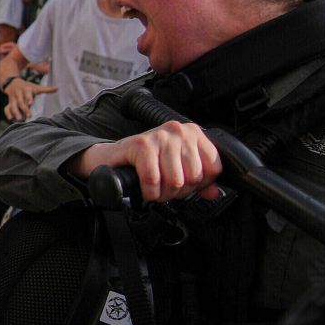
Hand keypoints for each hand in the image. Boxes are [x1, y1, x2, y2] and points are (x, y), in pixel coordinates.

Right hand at [3, 78, 41, 121]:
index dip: (29, 98)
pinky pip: (6, 108)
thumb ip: (45, 89)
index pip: (27, 94)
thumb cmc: (27, 86)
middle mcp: (18, 93)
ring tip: (19, 120)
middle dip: (24, 109)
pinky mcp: (9, 102)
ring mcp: (12, 98)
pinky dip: (8, 113)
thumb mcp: (35, 86)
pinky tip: (10, 119)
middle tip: (29, 116)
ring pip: (13, 105)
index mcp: (26, 89)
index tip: (31, 103)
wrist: (12, 82)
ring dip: (15, 112)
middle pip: (20, 101)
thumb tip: (57, 88)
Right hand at [74, 119, 223, 201]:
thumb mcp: (177, 168)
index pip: (213, 167)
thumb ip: (200, 181)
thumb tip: (214, 193)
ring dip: (163, 194)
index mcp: (193, 134)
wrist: (110, 159)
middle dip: (179, 191)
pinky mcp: (141, 145)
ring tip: (156, 190)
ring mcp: (160, 136)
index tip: (185, 186)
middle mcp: (179, 131)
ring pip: (176, 180)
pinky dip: (149, 192)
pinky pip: (153, 179)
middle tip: (165, 189)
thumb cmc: (144, 162)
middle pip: (194, 176)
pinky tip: (145, 189)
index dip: (200, 185)